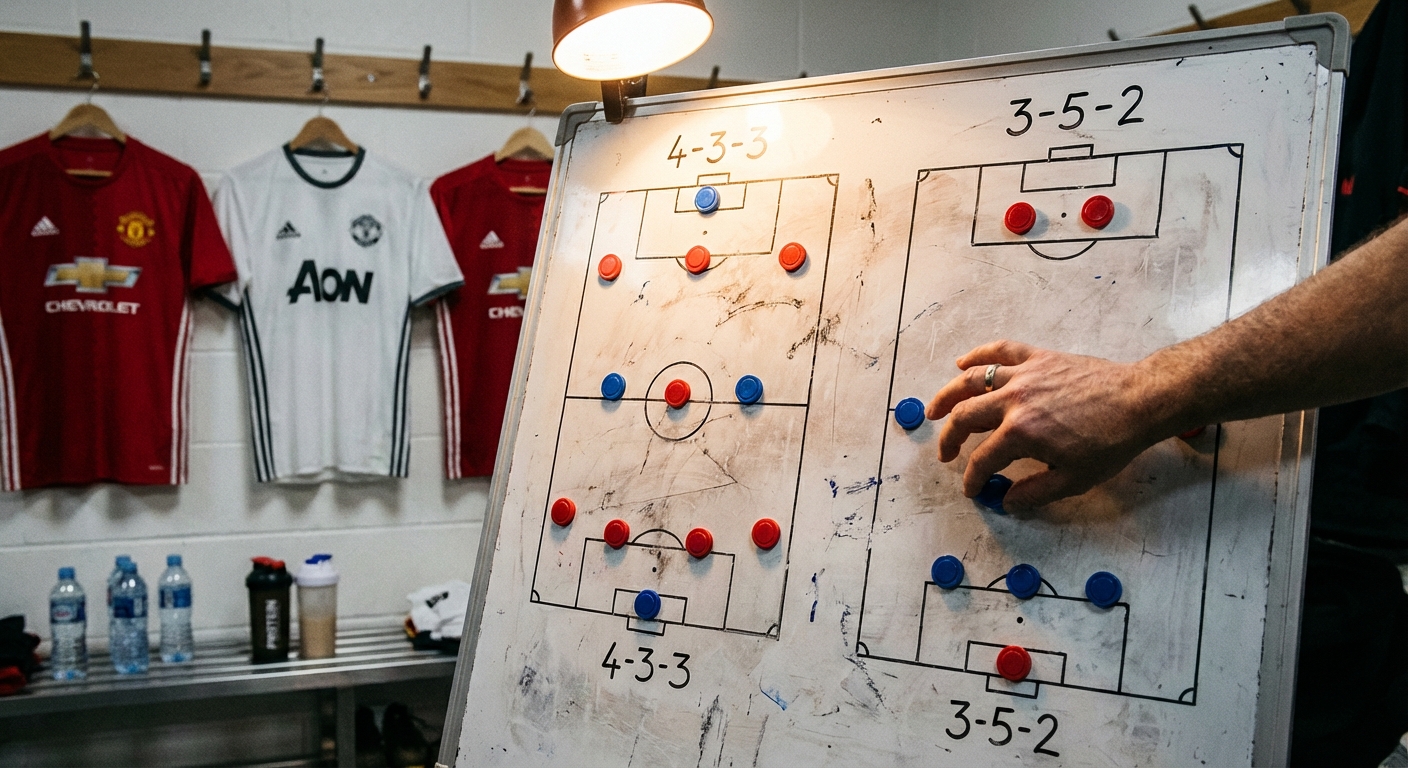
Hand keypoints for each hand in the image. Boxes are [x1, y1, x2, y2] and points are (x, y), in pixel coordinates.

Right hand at [925, 340, 1163, 509]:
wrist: (1139, 401)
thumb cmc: (1110, 442)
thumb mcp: (1074, 480)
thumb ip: (1035, 493)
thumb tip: (1008, 502)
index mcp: (1021, 433)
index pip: (983, 460)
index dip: (972, 478)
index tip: (972, 489)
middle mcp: (1014, 401)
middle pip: (965, 418)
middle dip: (949, 439)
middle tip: (945, 454)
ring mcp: (1025, 376)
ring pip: (972, 381)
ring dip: (948, 395)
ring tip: (934, 410)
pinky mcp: (1038, 358)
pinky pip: (1000, 352)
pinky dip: (978, 356)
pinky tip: (962, 363)